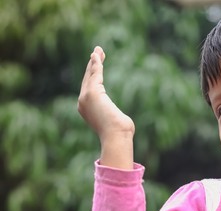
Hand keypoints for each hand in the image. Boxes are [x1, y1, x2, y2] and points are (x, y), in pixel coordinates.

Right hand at [78, 46, 134, 168]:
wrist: (116, 136)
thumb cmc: (119, 133)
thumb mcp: (117, 123)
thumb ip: (116, 119)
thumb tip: (123, 123)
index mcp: (87, 109)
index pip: (89, 88)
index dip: (93, 76)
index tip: (97, 66)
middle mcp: (82, 102)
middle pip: (88, 79)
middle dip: (92, 65)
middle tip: (96, 52)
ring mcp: (85, 97)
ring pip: (90, 75)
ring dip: (94, 61)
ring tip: (98, 50)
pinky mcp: (92, 92)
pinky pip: (95, 74)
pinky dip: (96, 64)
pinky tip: (97, 55)